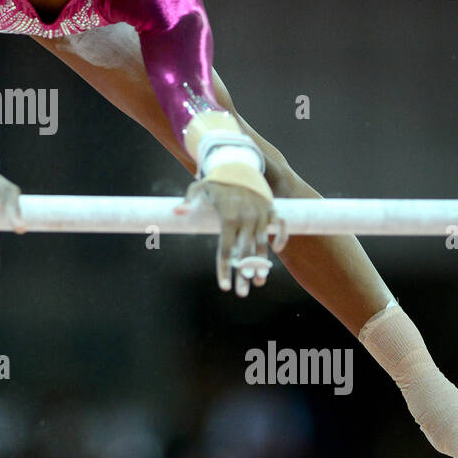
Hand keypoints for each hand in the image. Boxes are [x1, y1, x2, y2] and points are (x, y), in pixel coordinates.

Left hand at [175, 178, 287, 295]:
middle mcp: (246, 218)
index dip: (224, 269)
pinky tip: (276, 251)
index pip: (225, 250)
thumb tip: (176, 211)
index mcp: (228, 217)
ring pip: (263, 245)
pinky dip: (281, 237)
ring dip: (262, 265)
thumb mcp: (199, 189)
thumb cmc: (215, 182)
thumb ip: (189, 202)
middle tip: (242, 293)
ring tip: (259, 282)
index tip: (224, 286)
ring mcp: (261, 214)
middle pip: (245, 253)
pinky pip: (281, 226)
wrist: (237, 164)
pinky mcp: (271, 209)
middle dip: (243, 275)